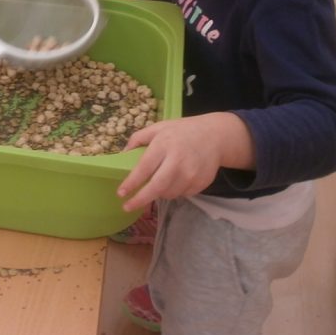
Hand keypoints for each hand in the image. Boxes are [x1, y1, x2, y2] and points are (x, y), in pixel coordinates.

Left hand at [116, 113, 254, 210]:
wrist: (215, 136)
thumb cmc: (181, 131)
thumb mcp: (158, 128)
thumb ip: (138, 139)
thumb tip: (121, 156)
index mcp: (164, 145)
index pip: (145, 167)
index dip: (132, 182)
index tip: (120, 193)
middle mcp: (178, 161)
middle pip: (157, 187)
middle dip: (141, 199)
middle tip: (127, 207)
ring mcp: (191, 174)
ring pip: (169, 194)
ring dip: (159, 193)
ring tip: (159, 181)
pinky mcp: (201, 183)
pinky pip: (182, 194)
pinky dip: (174, 191)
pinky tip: (176, 179)